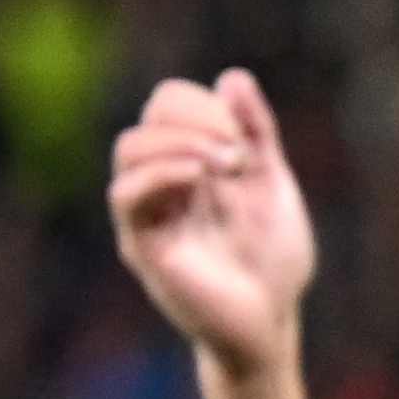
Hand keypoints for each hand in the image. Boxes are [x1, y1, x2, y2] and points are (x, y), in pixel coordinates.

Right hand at [107, 69, 316, 373]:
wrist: (271, 321)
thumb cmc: (272, 258)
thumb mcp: (271, 183)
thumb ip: (255, 133)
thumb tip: (233, 77)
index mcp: (188, 161)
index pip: (170, 103)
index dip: (204, 105)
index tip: (245, 139)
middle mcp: (161, 182)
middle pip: (149, 120)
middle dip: (195, 120)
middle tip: (238, 152)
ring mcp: (148, 213)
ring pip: (129, 149)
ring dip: (178, 142)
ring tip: (224, 164)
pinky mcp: (142, 245)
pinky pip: (126, 195)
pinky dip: (161, 172)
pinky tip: (199, 176)